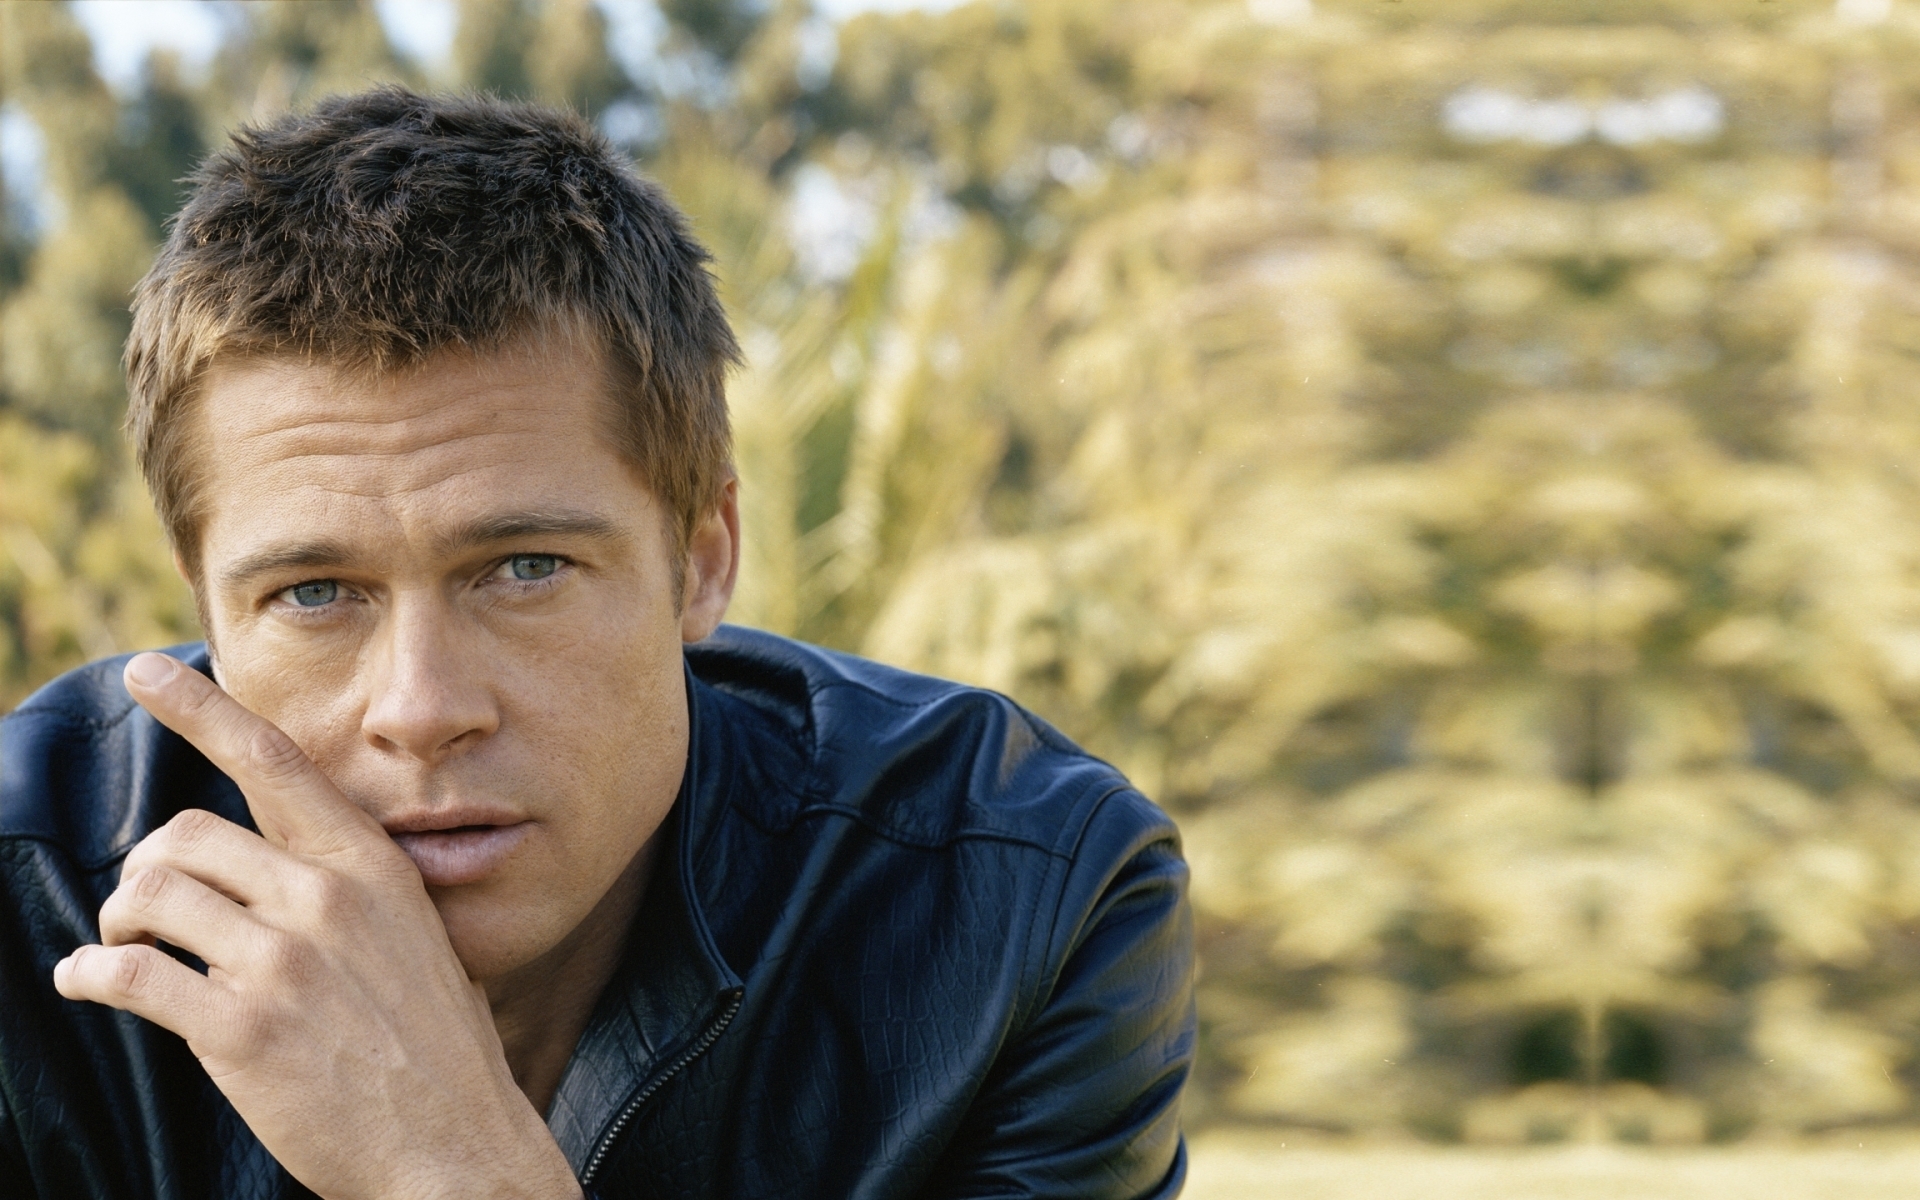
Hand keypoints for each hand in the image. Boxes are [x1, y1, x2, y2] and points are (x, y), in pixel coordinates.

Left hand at [52, 653, 581, 1199]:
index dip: (203, 708)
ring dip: (118, 922)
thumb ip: (351, 893)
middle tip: (142, 909)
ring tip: (120, 949)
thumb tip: (275, 866)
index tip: (148, 668)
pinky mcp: (240, 1029)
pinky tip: (88, 981)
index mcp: (371, 866)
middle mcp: (326, 898)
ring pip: (149, 898)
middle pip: (183, 837)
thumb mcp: (415, 938)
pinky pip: (128, 975)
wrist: (454, 1144)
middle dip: (145, 871)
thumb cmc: (435, 1047)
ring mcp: (284, 962)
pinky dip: (91, 974)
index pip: (275, 763)